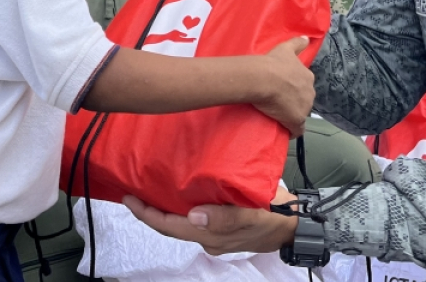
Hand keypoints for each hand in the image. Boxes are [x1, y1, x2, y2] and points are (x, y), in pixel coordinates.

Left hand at [123, 189, 297, 254]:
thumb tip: (194, 216)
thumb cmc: (274, 218)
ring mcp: (215, 233)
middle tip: (133, 192)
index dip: (148, 215)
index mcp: (211, 235)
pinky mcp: (222, 224)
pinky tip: (180, 190)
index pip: (171, 226)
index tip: (130, 199)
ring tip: (151, 188)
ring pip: (183, 222)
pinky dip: (183, 205)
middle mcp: (208, 237)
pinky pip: (196, 217)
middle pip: (172, 227)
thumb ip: (225, 218)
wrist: (295, 225)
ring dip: (165, 209)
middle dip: (151, 212)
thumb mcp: (253, 216)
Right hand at [255, 37, 314, 136]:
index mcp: (307, 77)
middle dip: (295, 102)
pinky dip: (292, 131)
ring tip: (278, 115)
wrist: (264, 78)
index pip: (304, 86)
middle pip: (304, 100)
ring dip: (292, 115)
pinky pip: (297, 130)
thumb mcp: (286, 48)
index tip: (285, 90)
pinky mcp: (296, 121)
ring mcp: (304, 108)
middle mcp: (310, 92)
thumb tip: (306, 38)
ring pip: (300, 114)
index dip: (295, 89)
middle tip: (279, 101)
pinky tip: (285, 131)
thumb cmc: (273, 63)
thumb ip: (297, 43)